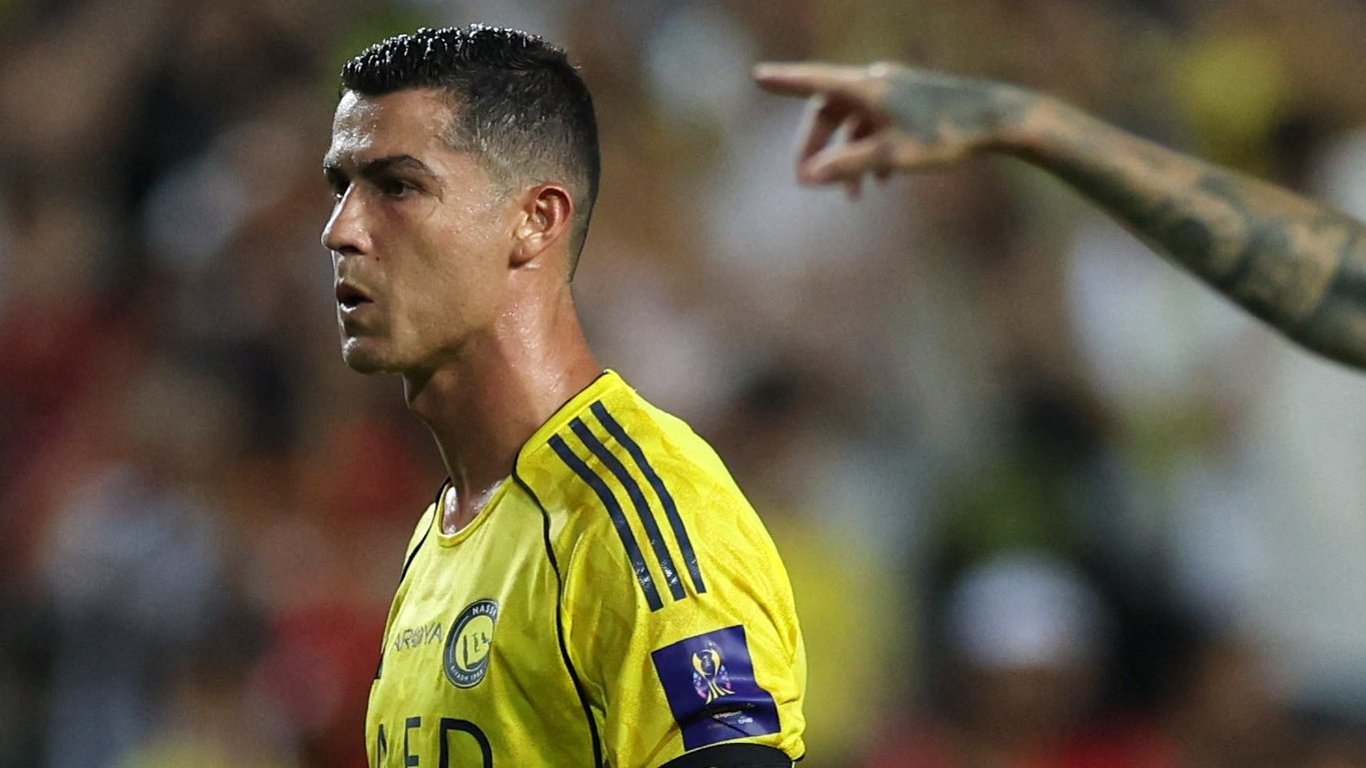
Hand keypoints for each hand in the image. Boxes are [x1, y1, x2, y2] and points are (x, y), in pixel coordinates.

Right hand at [753, 62, 1031, 195]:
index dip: (784, 81)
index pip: (815, 82)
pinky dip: (870, 151)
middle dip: (816, 146)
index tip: (756, 76)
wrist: (999, 119)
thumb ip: (848, 166)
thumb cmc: (945, 134)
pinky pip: (876, 125)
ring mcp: (895, 91)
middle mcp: (877, 82)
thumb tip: (808, 177)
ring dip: (846, 157)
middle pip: (830, 109)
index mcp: (868, 88)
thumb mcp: (892, 156)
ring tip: (850, 197)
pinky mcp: (912, 103)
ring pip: (854, 122)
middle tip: (804, 180)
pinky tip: (880, 184)